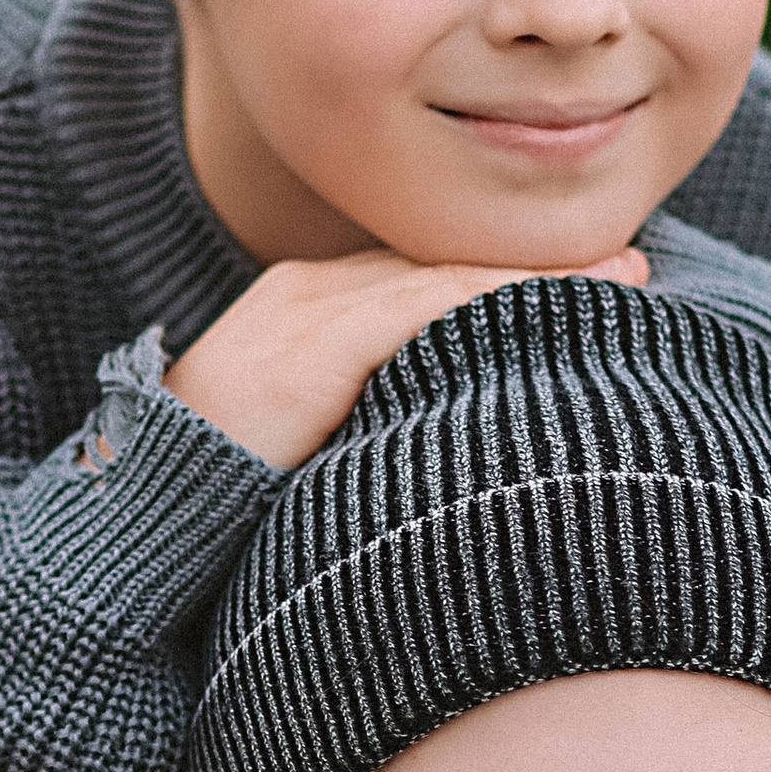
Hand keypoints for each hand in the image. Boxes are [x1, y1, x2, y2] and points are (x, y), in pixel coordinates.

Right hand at [166, 245, 648, 473]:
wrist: (136, 510)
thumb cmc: (220, 500)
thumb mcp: (309, 450)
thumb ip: (368, 425)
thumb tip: (444, 453)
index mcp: (304, 311)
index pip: (424, 275)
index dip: (511, 274)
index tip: (595, 276)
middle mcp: (305, 291)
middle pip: (443, 263)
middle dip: (541, 261)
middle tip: (634, 262)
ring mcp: (302, 311)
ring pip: (445, 276)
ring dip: (541, 274)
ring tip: (626, 275)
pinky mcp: (306, 346)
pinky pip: (421, 308)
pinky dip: (495, 300)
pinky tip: (558, 302)